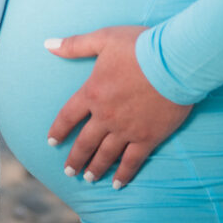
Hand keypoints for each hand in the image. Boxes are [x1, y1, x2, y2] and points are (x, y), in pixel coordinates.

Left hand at [46, 26, 192, 187]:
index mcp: (92, 92)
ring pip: (106, 154)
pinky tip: (118, 184)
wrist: (174, 61)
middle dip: (75, 158)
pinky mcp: (148, 137)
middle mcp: (105, 116)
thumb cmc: (140, 46)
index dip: (58, 130)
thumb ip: (75, 45)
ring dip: (95, 167)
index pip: (68, 116)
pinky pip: (132, 161)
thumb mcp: (103, 38)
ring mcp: (126, 129)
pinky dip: (124, 174)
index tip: (52, 142)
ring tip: (89, 177)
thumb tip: (47, 44)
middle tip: (69, 171)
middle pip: (85, 142)